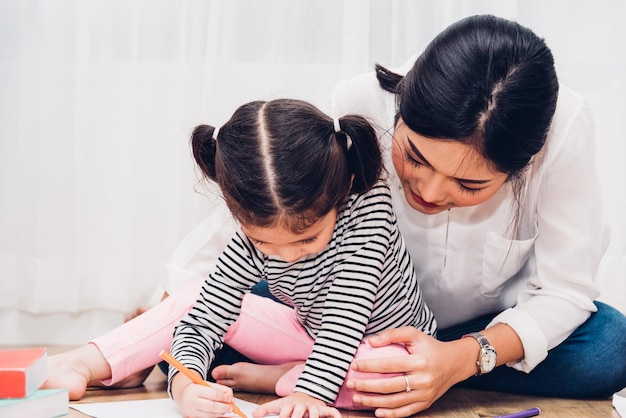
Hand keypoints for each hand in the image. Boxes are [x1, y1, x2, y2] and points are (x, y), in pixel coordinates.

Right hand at [171, 373, 234, 417]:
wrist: (182, 394)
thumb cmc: (197, 388)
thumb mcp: (208, 384)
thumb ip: (221, 389)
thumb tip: (230, 398)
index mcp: (196, 390)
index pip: (213, 394)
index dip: (224, 397)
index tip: (230, 399)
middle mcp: (191, 401)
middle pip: (211, 407)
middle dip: (223, 408)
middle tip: (230, 407)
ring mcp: (190, 411)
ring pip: (209, 415)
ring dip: (220, 413)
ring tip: (225, 410)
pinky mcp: (191, 417)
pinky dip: (215, 417)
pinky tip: (219, 414)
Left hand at [253, 392, 341, 417]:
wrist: (307, 394)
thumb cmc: (291, 404)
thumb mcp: (278, 405)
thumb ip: (265, 409)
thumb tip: (253, 414)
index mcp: (290, 405)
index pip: (286, 412)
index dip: (284, 416)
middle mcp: (302, 406)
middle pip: (300, 412)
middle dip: (298, 417)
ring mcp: (313, 407)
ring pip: (315, 412)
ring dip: (314, 416)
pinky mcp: (322, 409)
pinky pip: (331, 412)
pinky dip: (335, 415)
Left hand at [346, 327, 471, 417]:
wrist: (455, 363)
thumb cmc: (430, 347)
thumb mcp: (414, 334)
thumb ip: (392, 334)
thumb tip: (371, 342)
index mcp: (419, 361)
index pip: (389, 365)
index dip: (369, 366)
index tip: (354, 366)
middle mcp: (423, 379)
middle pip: (389, 386)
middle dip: (366, 386)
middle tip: (350, 384)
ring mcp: (425, 394)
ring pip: (395, 402)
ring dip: (373, 402)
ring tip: (357, 398)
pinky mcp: (426, 403)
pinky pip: (406, 412)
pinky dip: (391, 414)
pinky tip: (376, 412)